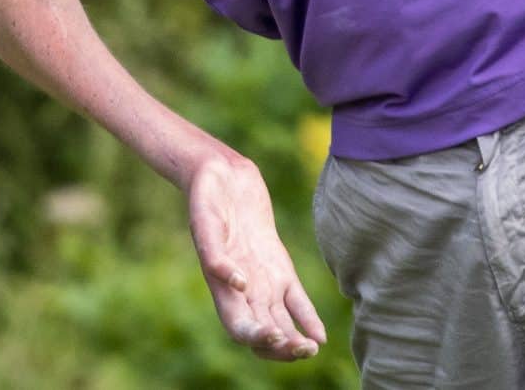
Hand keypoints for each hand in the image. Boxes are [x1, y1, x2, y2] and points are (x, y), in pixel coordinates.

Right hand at [184, 149, 328, 361]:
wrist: (222, 174)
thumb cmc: (207, 197)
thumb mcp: (205, 222)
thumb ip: (215, 255)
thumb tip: (237, 284)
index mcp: (221, 285)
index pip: (238, 327)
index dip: (255, 339)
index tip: (274, 336)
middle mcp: (243, 290)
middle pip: (262, 333)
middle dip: (280, 348)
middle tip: (301, 350)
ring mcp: (263, 280)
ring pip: (280, 322)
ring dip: (294, 340)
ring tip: (311, 349)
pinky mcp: (280, 268)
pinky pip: (295, 301)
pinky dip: (307, 319)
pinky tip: (320, 336)